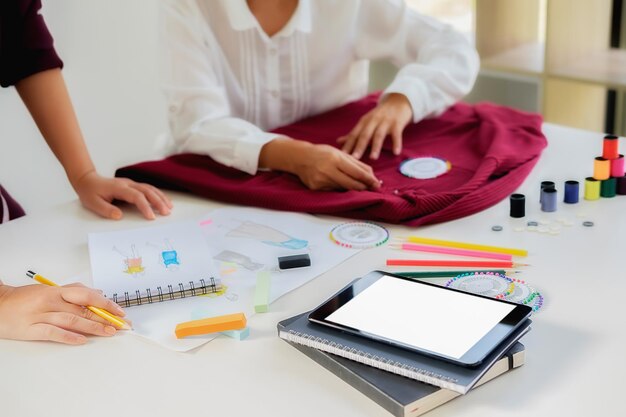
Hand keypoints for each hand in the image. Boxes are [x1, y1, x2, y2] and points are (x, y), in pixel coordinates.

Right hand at [0, 282, 126, 344]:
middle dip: (105, 318)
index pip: (88, 296)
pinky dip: (69, 337)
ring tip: (109, 332)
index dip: (106, 304)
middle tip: (121, 325)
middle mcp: (51, 301)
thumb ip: (73, 291)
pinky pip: (53, 333)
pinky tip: (82, 340)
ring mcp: (41, 315)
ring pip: (72, 320)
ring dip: (94, 327)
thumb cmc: (24, 299)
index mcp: (57, 291)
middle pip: (83, 309)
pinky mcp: (31, 329)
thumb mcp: (50, 290)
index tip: (120, 312)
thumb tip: (97, 293)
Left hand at [72, 171, 172, 219]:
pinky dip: (157, 194)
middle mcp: (127, 184)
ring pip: (150, 188)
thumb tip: (119, 216)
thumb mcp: (93, 203)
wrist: (87, 180)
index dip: (145, 206)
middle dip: (158, 201)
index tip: (151, 217)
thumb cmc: (90, 192)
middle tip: (166, 212)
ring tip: (169, 207)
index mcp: (119, 188)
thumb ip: (106, 210)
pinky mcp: (133, 185)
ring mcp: (131, 183)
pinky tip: (163, 200)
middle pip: (147, 190)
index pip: (136, 196)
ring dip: (160, 197)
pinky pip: (148, 188)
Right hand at [292, 144, 380, 190]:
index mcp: (335, 159)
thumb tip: (372, 175)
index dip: (369, 179)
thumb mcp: (340, 153)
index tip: (377, 184)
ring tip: (358, 185)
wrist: (300, 158)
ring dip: (352, 188)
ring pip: (343, 188)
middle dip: (364, 187)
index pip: (356, 172)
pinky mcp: (316, 188)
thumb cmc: (322, 153)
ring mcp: (321, 181)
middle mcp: (327, 170)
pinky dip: (339, 188)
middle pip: (351, 184)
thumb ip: (356, 163)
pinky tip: (337, 182)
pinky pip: (334, 191)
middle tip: (372, 188)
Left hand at [337, 93, 412, 159]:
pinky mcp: (397, 123)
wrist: (398, 101)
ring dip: (376, 146)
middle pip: (365, 135)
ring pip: (379, 135)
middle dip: (359, 147)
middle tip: (354, 159)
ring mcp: (385, 122)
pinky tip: (396, 153)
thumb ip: (354, 133)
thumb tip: (338, 141)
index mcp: (364, 122)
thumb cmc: (380, 115)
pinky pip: (396, 134)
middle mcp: (373, 121)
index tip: (342, 156)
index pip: (354, 135)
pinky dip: (396, 143)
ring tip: (373, 158)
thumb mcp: (366, 122)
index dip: (348, 145)